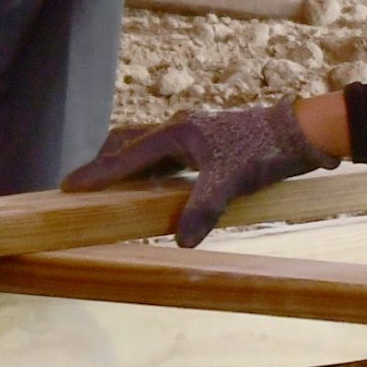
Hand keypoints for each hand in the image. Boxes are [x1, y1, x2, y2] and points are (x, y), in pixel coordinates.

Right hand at [65, 101, 329, 246]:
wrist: (299, 132)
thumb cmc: (264, 150)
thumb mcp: (231, 183)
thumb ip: (203, 210)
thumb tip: (181, 240)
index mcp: (177, 132)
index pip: (126, 156)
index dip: (97, 173)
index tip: (68, 186)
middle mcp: (179, 127)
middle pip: (128, 143)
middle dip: (105, 164)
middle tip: (83, 187)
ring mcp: (192, 132)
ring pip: (147, 148)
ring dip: (126, 166)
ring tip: (111, 189)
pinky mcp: (205, 140)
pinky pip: (165, 154)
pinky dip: (149, 169)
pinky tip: (152, 187)